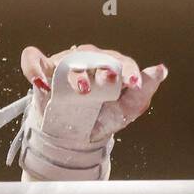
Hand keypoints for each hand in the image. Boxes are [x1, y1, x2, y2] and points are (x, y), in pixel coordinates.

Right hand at [19, 43, 168, 142]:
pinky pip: (33, 60)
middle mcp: (88, 60)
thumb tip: (161, 70)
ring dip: (76, 74)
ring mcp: (64, 64)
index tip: (134, 85)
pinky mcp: (43, 71)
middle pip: (94, 57)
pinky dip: (33, 67)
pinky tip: (41, 83)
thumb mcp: (127, 109)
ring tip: (83, 90)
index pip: (121, 62)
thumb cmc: (105, 116)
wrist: (77, 135)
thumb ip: (143, 90)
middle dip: (102, 70)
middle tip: (109, 83)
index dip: (129, 71)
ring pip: (68, 60)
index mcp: (111, 66)